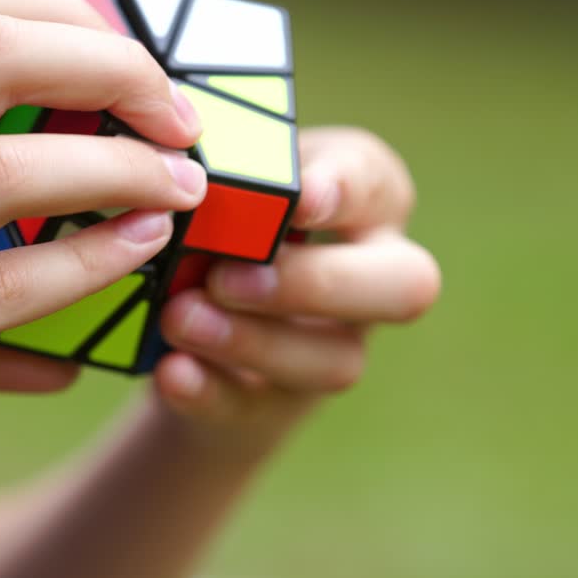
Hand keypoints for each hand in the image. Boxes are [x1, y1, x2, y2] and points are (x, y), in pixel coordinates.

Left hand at [152, 127, 439, 453]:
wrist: (191, 323)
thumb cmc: (221, 216)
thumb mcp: (226, 183)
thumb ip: (222, 174)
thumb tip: (182, 169)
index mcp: (365, 201)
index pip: (380, 184)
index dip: (348, 190)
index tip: (304, 197)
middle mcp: (374, 277)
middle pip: (403, 286)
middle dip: (317, 283)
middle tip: (231, 277)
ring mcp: (335, 348)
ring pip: (336, 360)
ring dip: (256, 341)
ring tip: (181, 317)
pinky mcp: (277, 407)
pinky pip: (256, 408)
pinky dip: (212, 390)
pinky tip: (174, 371)